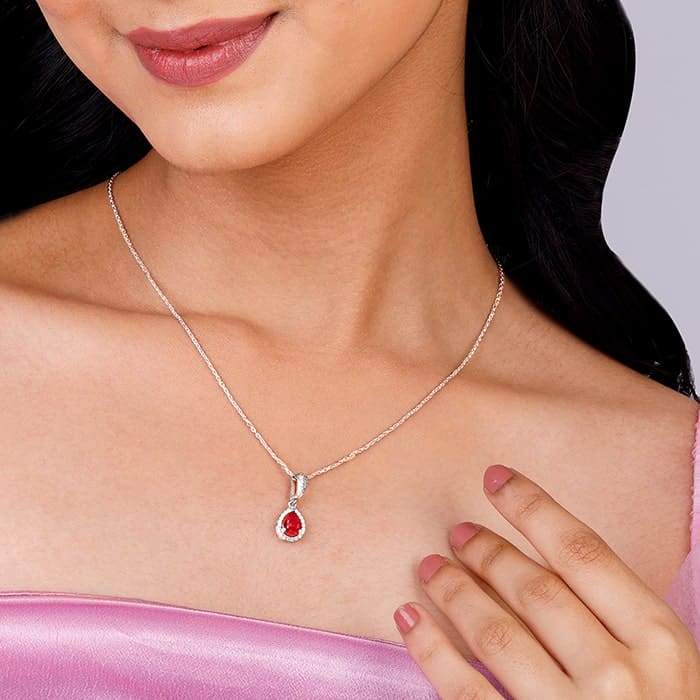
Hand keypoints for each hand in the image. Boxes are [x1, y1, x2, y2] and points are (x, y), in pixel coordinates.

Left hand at [392, 464, 699, 698]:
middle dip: (488, 551)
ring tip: (429, 567)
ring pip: (496, 632)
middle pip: (534, 589)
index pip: (583, 552)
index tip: (497, 478)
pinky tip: (410, 619)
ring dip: (454, 590)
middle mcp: (619, 677)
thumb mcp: (664, 666)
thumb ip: (615, 615)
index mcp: (660, 642)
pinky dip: (431, 649)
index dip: (533, 507)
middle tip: (458, 532)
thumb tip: (541, 553)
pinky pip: (464, 690)